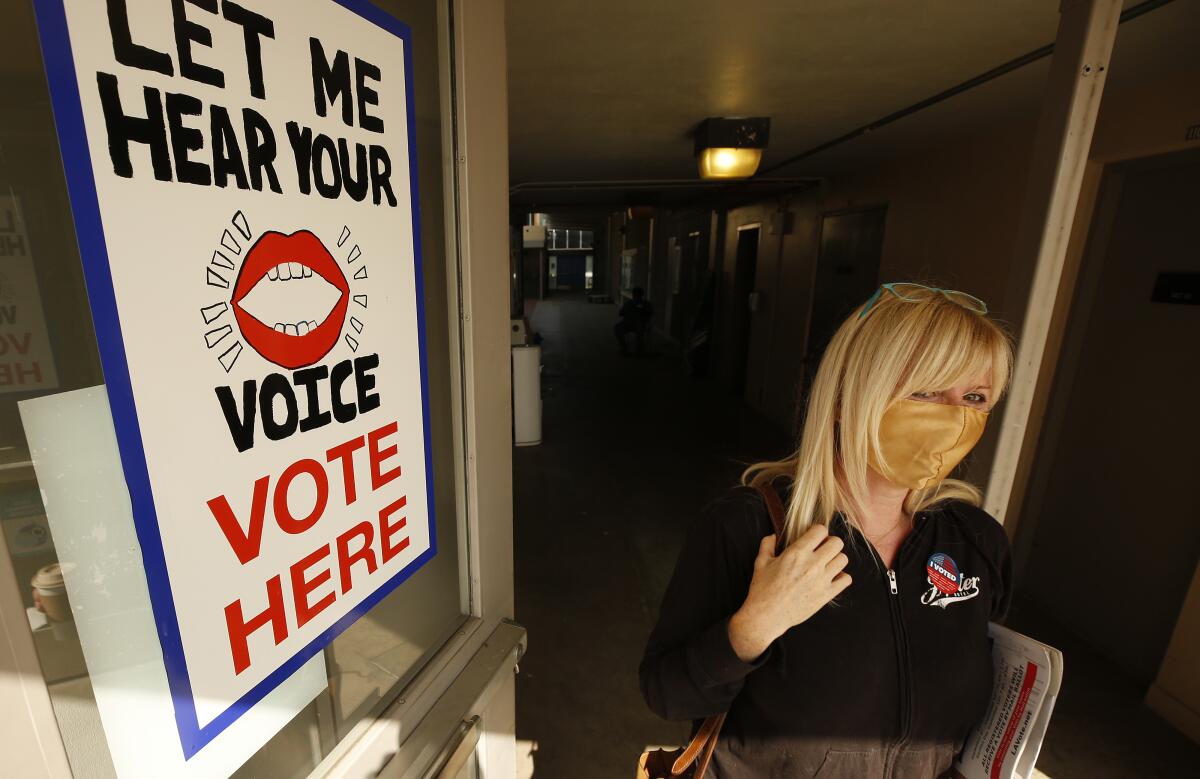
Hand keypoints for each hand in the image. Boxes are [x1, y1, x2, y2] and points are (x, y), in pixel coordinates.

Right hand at [728, 524, 850, 661]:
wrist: (767, 616)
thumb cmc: (762, 589)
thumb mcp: (760, 562)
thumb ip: (767, 545)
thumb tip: (773, 535)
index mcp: (797, 553)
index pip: (821, 530)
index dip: (818, 531)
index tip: (814, 537)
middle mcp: (812, 564)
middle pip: (837, 543)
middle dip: (830, 543)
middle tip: (822, 549)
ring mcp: (821, 580)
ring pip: (843, 559)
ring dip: (836, 559)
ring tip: (826, 564)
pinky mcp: (826, 595)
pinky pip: (846, 580)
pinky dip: (841, 577)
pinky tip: (831, 578)